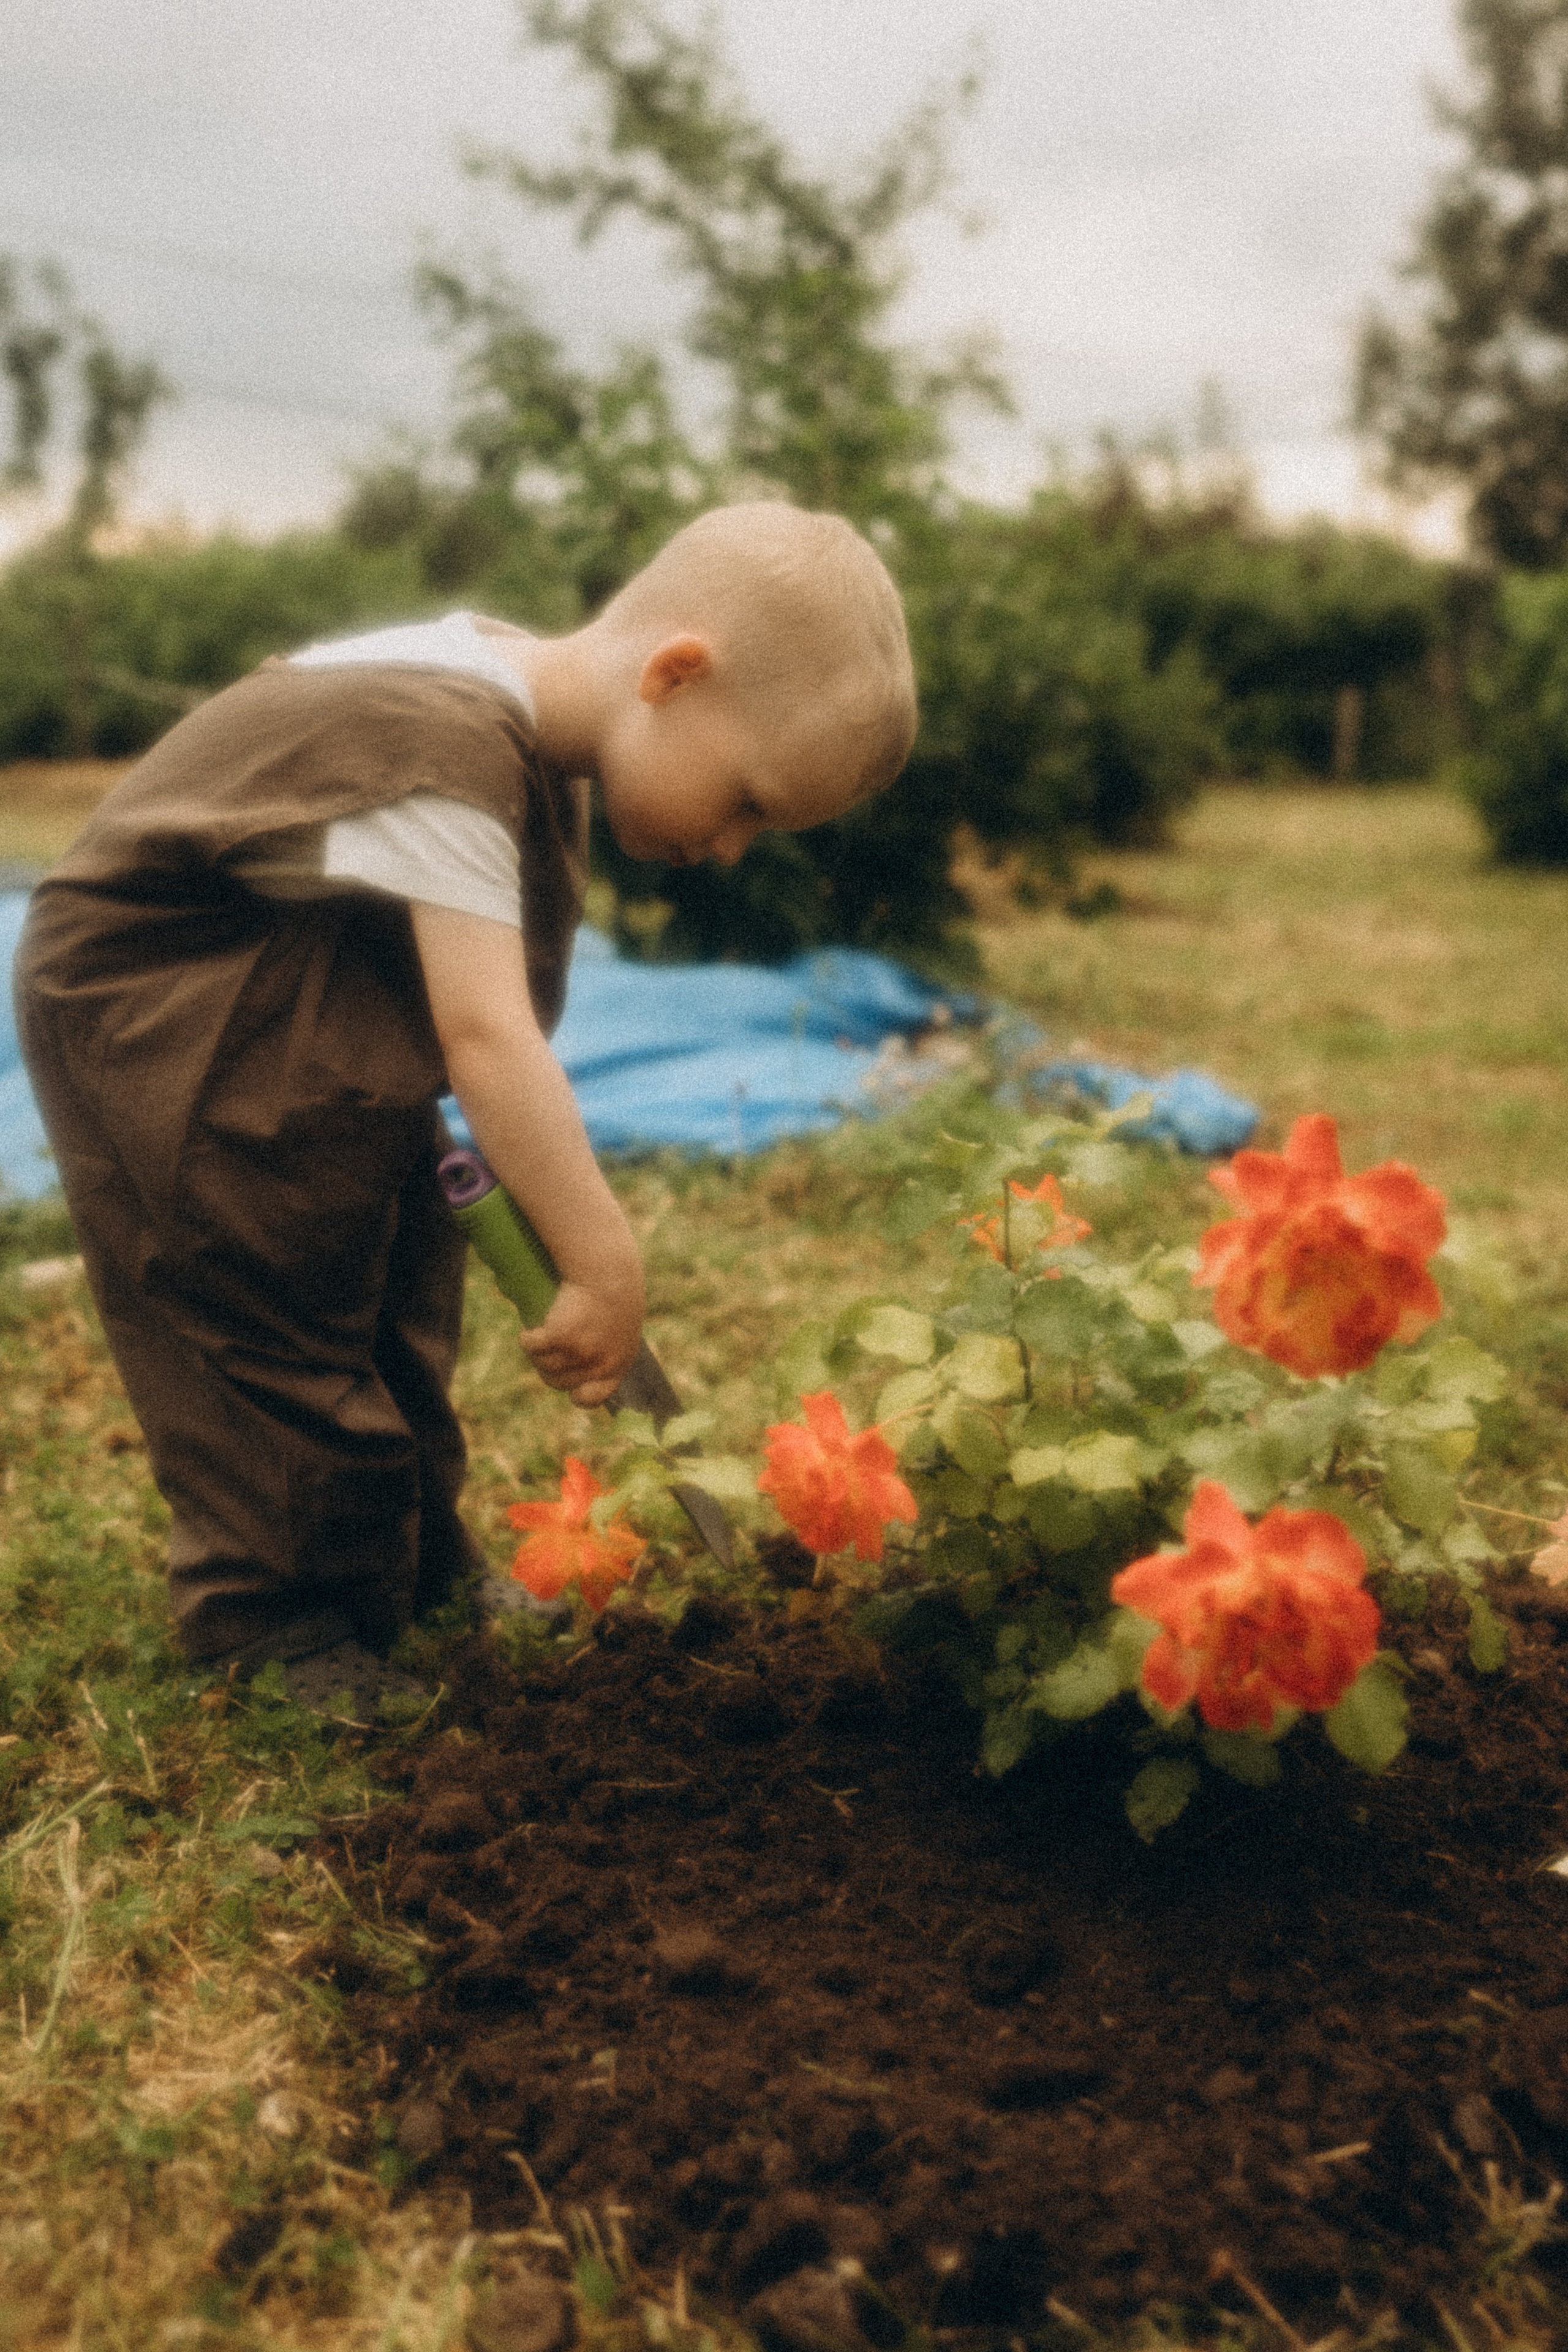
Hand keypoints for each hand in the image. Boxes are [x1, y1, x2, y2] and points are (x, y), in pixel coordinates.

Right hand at [520, 1278, 642, 1407]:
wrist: (607, 1270)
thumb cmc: (614, 1294)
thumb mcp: (620, 1328)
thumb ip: (605, 1351)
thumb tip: (576, 1374)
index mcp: (618, 1364)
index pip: (593, 1398)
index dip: (577, 1395)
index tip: (570, 1388)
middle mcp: (599, 1364)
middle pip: (559, 1382)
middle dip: (549, 1368)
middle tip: (548, 1348)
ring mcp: (579, 1353)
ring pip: (543, 1365)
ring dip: (537, 1353)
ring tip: (540, 1334)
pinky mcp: (559, 1337)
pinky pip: (531, 1346)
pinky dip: (527, 1338)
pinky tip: (530, 1330)